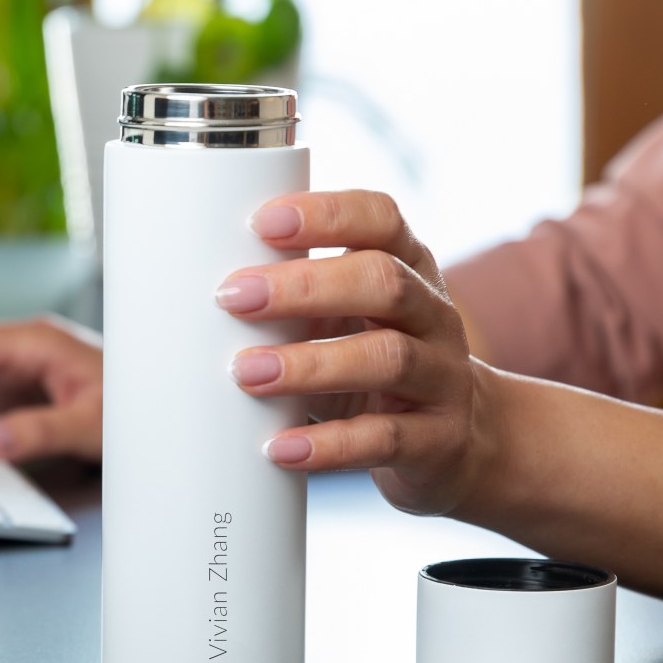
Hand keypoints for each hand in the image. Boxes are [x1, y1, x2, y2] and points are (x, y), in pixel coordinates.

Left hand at [217, 191, 480, 517]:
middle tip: (236, 296)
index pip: (381, 220)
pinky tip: (281, 447)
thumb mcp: (352, 317)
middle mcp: (433, 316)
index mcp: (409, 268)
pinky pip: (384, 440)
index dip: (327, 214)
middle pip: (383, 282)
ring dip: (310, 364)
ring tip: (248, 372)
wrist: (459, 443)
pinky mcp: (437, 441)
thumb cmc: (379, 365)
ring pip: (387, 358)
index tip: (264, 220)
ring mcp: (442, 378)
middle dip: (306, 285)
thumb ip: (299, 296)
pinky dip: (328, 445)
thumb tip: (202, 287)